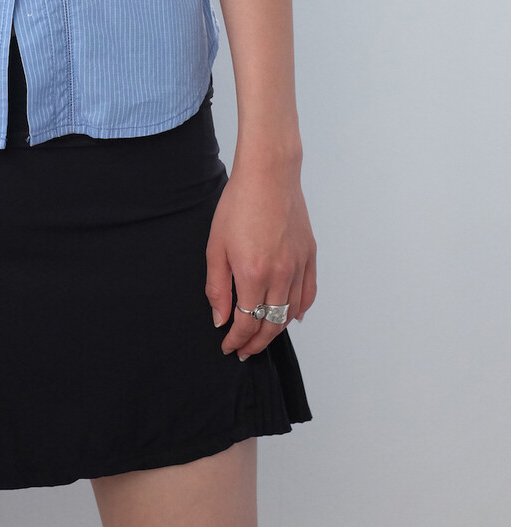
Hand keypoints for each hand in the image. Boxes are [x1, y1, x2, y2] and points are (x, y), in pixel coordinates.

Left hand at [205, 164, 315, 359]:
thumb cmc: (238, 205)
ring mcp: (299, 266)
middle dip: (255, 343)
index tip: (227, 346)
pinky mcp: (310, 256)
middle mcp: (281, 274)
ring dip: (275, 331)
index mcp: (253, 273)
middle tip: (243, 351)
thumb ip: (217, 287)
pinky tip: (291, 317)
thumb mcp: (216, 247)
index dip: (236, 339)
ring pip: (290, 313)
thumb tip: (220, 318)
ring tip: (261, 338)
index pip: (246, 322)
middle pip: (270, 324)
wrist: (269, 175)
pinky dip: (299, 311)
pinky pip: (308, 294)